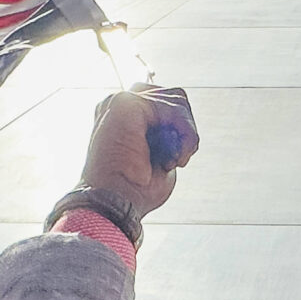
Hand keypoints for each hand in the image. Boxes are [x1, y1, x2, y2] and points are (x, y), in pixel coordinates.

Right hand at [78, 87, 197, 219]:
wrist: (113, 204)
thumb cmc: (134, 191)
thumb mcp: (157, 159)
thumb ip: (167, 137)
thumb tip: (183, 133)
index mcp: (121, 116)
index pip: (164, 101)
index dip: (179, 128)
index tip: (173, 159)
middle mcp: (117, 104)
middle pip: (174, 95)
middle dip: (186, 127)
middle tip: (176, 160)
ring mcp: (119, 101)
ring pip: (177, 100)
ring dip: (186, 134)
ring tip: (172, 161)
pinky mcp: (125, 104)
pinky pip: (172, 108)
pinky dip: (184, 133)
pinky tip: (173, 157)